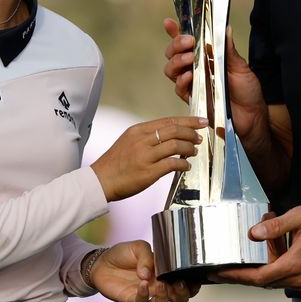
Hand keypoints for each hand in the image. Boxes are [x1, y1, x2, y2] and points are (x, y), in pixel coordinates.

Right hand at [90, 117, 204, 200]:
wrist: (100, 181)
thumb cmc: (115, 163)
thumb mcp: (128, 141)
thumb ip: (147, 137)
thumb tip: (170, 135)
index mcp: (138, 130)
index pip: (168, 120)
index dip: (188, 120)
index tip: (201, 121)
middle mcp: (142, 140)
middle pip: (174, 130)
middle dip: (192, 133)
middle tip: (200, 138)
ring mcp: (145, 156)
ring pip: (176, 145)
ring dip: (189, 148)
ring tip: (193, 152)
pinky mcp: (148, 172)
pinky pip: (172, 164)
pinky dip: (183, 165)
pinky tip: (186, 167)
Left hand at [91, 240, 201, 301]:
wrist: (102, 262)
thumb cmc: (123, 254)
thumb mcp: (139, 247)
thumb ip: (148, 256)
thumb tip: (150, 273)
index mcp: (167, 273)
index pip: (186, 283)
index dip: (193, 284)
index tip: (192, 278)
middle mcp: (160, 286)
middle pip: (180, 299)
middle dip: (182, 294)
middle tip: (177, 284)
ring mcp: (147, 294)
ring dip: (164, 298)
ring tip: (159, 286)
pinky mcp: (133, 299)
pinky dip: (144, 294)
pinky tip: (141, 283)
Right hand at [162, 19, 270, 149]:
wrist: (252, 117)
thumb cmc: (248, 92)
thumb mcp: (241, 67)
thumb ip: (229, 50)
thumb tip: (225, 28)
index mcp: (206, 58)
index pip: (186, 43)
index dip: (175, 32)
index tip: (169, 23)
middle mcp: (196, 70)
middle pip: (173, 54)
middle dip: (176, 45)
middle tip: (189, 42)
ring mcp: (193, 85)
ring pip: (171, 70)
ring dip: (177, 61)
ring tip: (189, 58)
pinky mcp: (194, 99)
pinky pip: (179, 89)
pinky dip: (181, 81)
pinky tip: (189, 77)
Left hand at [209, 205, 300, 290]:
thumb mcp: (299, 216)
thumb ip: (275, 226)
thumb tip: (253, 234)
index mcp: (294, 264)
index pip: (258, 277)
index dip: (237, 276)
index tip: (219, 273)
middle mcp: (296, 277)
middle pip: (259, 282)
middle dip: (237, 277)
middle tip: (215, 273)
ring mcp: (299, 280)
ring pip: (267, 280)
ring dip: (251, 271)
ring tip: (231, 262)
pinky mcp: (300, 277)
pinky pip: (276, 275)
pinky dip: (264, 265)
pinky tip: (259, 251)